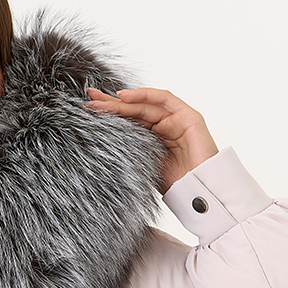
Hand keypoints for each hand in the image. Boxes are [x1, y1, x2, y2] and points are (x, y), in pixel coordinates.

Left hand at [86, 87, 217, 192]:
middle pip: (134, 111)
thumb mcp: (144, 166)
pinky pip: (164, 99)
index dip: (110, 116)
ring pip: (146, 105)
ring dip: (123, 101)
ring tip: (101, 100)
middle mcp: (165, 126)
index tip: (88, 111)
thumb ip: (129, 153)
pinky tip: (125, 96)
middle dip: (111, 105)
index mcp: (154, 139)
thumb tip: (98, 148)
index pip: (129, 123)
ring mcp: (177, 120)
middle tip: (89, 100)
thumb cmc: (175, 185)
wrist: (199, 192)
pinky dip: (145, 95)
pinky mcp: (188, 116)